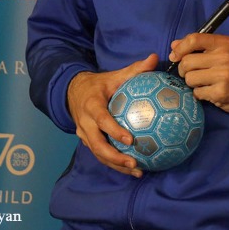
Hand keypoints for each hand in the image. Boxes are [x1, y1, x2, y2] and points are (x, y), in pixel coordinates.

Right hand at [67, 54, 158, 176]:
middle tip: (134, 163)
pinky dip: (115, 163)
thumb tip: (155, 58)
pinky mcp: (87, 141)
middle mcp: (85, 123)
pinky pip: (100, 155)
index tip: (130, 140)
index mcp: (92, 106)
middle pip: (97, 145)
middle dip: (115, 157)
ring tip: (137, 171)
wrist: (73, 91)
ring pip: (98, 154)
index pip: (102, 121)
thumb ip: (135, 69)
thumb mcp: (115, 75)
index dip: (114, 131)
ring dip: (116, 165)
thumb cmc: (99, 84)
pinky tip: (134, 169)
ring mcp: (84, 134)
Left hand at [169, 34, 228, 122]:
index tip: (175, 55)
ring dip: (192, 83)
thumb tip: (174, 45)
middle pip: (187, 62)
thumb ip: (199, 46)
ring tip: (204, 82)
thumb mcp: (223, 51)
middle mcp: (224, 57)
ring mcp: (223, 76)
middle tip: (192, 73)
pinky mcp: (221, 92)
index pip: (194, 39)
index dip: (180, 48)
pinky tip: (210, 91)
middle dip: (184, 69)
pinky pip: (197, 93)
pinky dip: (200, 94)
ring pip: (189, 78)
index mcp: (223, 43)